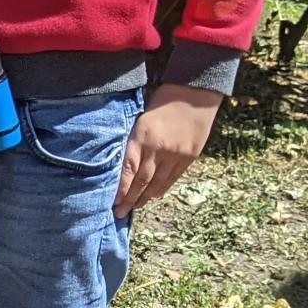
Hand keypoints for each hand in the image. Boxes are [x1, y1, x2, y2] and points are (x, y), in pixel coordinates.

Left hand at [114, 84, 220, 217]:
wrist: (195, 93)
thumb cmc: (162, 104)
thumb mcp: (140, 121)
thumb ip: (133, 143)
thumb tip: (124, 166)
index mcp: (142, 137)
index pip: (128, 169)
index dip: (121, 188)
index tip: (113, 202)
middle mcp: (159, 149)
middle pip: (142, 180)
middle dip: (130, 199)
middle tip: (120, 213)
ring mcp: (176, 154)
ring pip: (158, 182)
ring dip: (145, 197)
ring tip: (135, 207)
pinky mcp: (190, 156)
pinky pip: (173, 177)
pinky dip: (162, 188)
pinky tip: (154, 196)